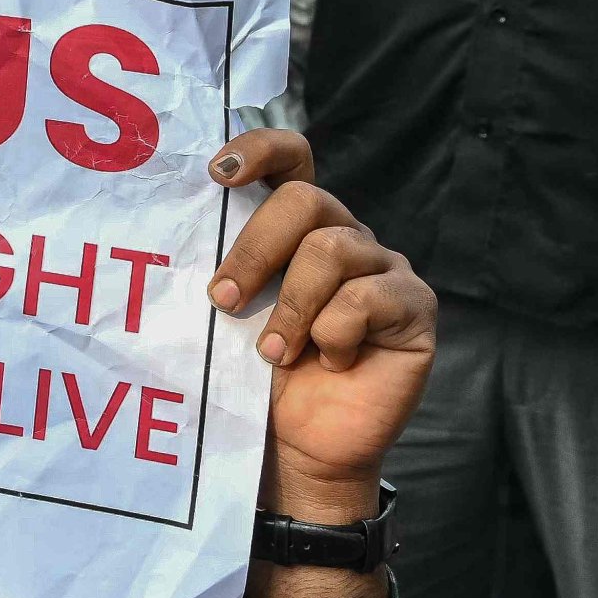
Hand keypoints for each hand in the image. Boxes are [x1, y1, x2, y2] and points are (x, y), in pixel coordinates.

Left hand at [202, 128, 435, 522]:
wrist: (298, 446)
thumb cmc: (255, 376)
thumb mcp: (230, 312)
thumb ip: (224, 265)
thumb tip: (182, 227)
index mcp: (299, 227)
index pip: (292, 158)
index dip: (260, 151)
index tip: (218, 174)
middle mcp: (346, 236)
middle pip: (305, 201)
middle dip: (255, 249)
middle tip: (222, 300)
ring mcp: (385, 268)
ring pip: (332, 249)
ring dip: (291, 307)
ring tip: (273, 354)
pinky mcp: (414, 306)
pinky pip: (368, 297)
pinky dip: (334, 334)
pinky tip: (333, 363)